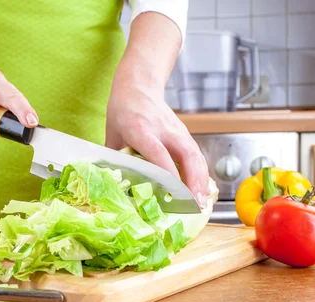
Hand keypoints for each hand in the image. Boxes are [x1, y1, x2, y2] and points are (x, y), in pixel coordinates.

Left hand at [106, 77, 210, 207]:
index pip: (158, 152)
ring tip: (202, 202)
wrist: (138, 86)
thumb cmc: (122, 111)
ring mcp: (177, 130)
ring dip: (201, 179)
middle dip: (193, 180)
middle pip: (185, 154)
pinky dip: (201, 173)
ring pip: (195, 155)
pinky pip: (196, 154)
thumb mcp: (112, 135)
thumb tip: (113, 186)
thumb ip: (114, 160)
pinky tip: (201, 189)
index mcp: (140, 129)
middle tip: (195, 204)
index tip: (173, 191)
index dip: (167, 172)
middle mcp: (163, 129)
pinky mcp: (184, 133)